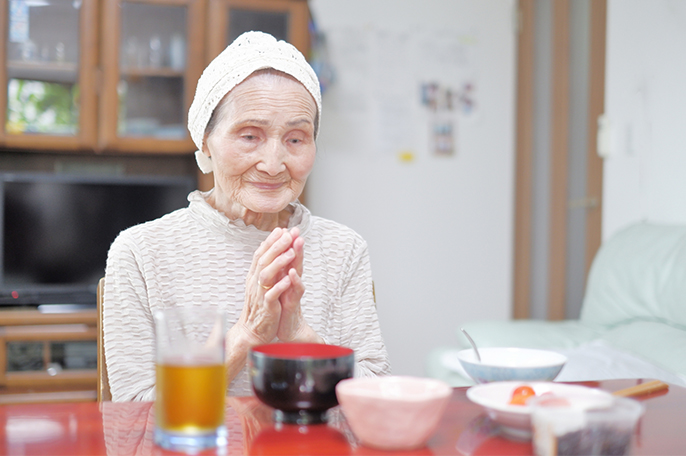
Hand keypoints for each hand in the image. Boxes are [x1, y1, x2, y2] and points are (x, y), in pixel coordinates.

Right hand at [236, 227, 296, 344]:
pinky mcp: (266, 307)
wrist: (252, 330)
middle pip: (263, 260)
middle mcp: (255, 283)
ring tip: (291, 253)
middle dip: (276, 246)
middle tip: (288, 234)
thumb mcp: (261, 284)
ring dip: (279, 263)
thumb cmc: (260, 306)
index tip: (281, 229)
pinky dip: (279, 286)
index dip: (270, 241)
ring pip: (266, 275)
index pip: (260, 254)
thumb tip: (269, 250)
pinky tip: (288, 278)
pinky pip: (271, 295)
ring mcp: (259, 294)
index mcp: (254, 276)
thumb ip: (265, 269)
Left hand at [275, 233, 306, 340]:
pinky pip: (295, 290)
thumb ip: (279, 271)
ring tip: (297, 244)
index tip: (285, 228)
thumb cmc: (282, 307)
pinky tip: (293, 273)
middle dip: (296, 244)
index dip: (286, 243)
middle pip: (295, 259)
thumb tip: (274, 256)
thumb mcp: (278, 286)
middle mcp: (291, 281)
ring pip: (298, 271)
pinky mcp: (294, 303)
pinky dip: (294, 281)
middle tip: (296, 230)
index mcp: (285, 277)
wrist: (286, 329)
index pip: (287, 257)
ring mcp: (294, 291)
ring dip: (298, 257)